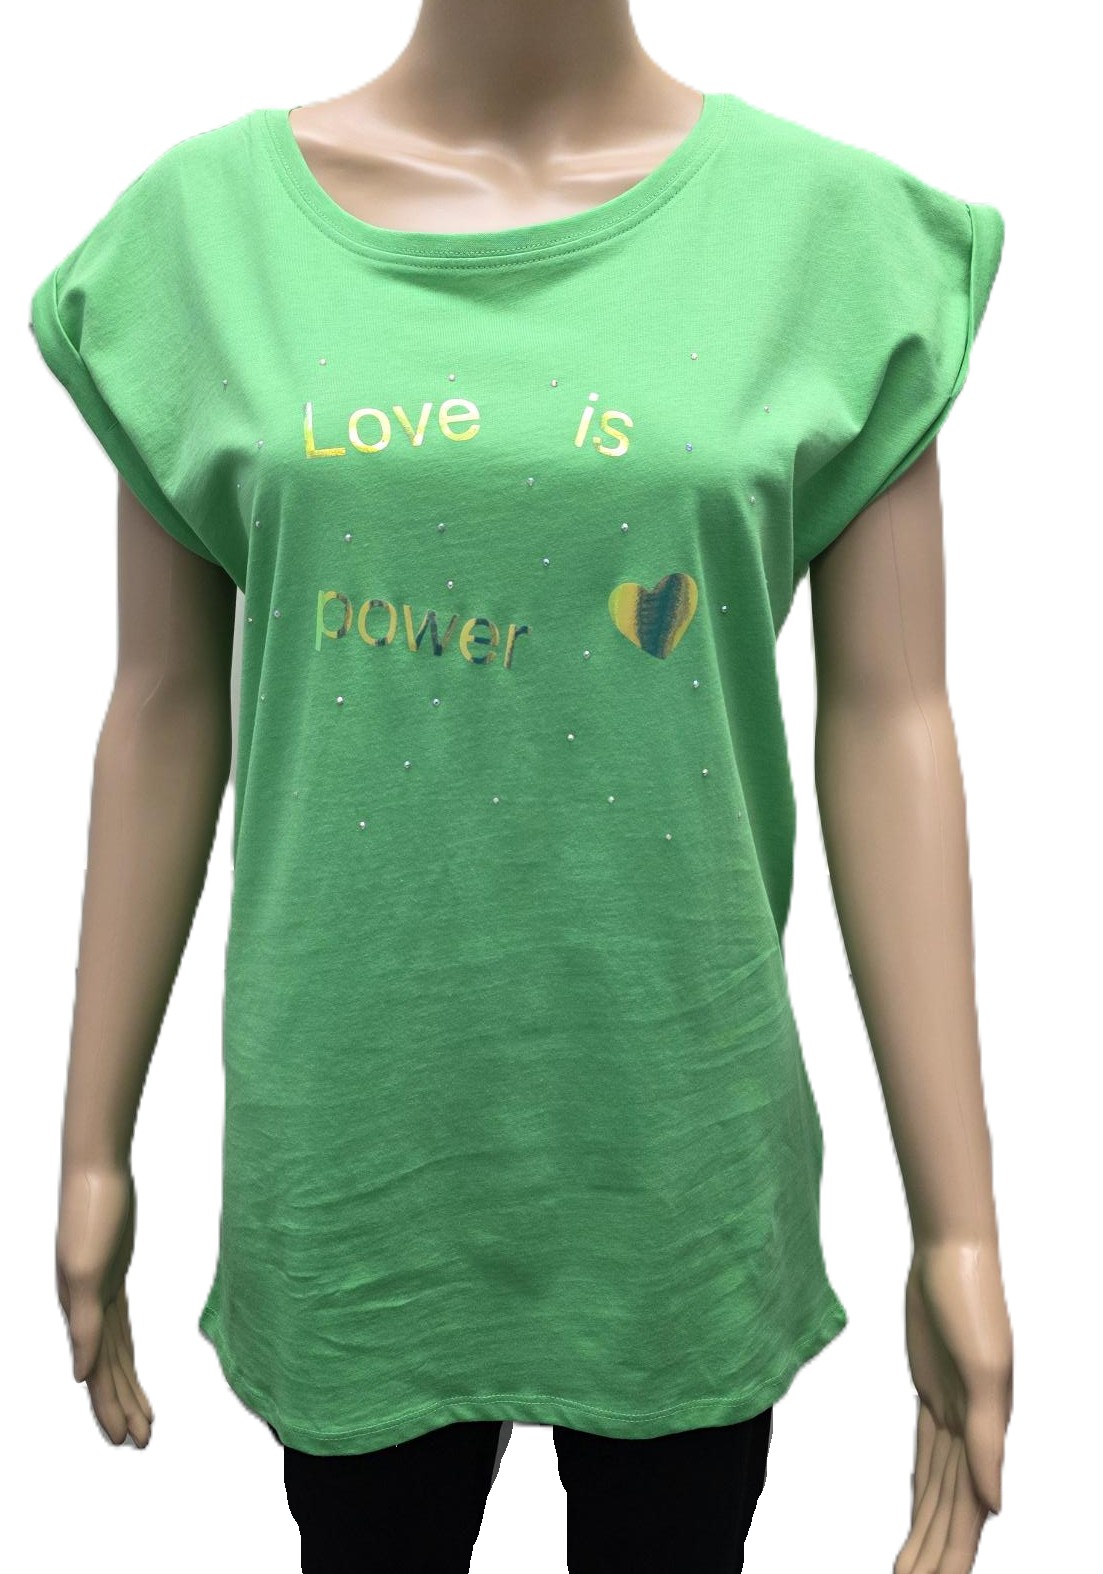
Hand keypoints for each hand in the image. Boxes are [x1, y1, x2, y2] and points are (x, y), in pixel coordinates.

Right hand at [56, 1163, 153, 1446]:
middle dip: (122, 1405)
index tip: (127, 1438)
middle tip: (142, 1441)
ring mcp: (98, 1293)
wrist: (97, 1171)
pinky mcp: (111, 1277)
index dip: (111, 1406)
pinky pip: (118, 1327)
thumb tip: (80, 1375)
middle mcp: (85, 1309)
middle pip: (106, 1370)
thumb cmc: (91, 1215)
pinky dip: (123, 1351)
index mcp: (78, 1313)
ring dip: (127, 1385)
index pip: (97, 1373)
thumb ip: (83, 1324)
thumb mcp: (87, 1271)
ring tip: (144, 1417)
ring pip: (114, 1352)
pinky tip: (128, 1366)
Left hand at [895, 1238, 1012, 1572]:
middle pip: (951, 1508)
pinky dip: (924, 1489)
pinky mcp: (933, 1392)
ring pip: (938, 1487)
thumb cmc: (972, 1302)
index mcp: (987, 1432)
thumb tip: (994, 1506)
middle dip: (936, 1551)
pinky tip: (919, 1512)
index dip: (953, 1550)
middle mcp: (973, 1430)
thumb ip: (988, 1439)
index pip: (968, 1509)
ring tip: (907, 1570)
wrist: (951, 1254)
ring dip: (926, 1530)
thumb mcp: (982, 1370)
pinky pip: (928, 1454)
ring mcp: (953, 1412)